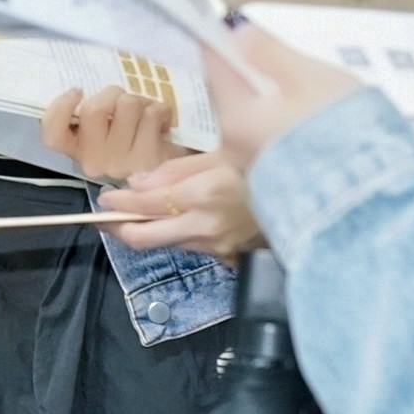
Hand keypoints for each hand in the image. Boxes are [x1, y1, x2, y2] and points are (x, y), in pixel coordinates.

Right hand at [41, 82, 176, 180]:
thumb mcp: (105, 130)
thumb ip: (91, 116)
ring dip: (140, 101)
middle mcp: (94, 162)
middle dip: (113, 93)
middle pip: (94, 108)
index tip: (77, 91)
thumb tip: (87, 92)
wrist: (171, 173)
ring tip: (144, 114)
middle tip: (123, 101)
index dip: (60, 107)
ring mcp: (121, 163)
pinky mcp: (149, 158)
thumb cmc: (132, 141)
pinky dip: (160, 109)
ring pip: (127, 104)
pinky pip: (152, 112)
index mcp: (77, 152)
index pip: (52, 135)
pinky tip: (160, 123)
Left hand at [103, 147, 263, 254]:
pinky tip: (169, 224)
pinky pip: (191, 248)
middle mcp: (207, 226)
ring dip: (144, 233)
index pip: (147, 203)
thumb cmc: (267, 164)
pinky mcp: (228, 258)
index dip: (120, 203)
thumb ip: (177, 170)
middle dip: (117, 229)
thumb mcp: (222, 155)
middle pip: (145, 238)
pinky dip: (174, 237)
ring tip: (129, 218)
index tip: (105, 198)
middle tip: (101, 219)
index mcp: (205, 194)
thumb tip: (138, 182)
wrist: (312, 195)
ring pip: (166, 245)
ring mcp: (218, 246)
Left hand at [195, 23, 366, 178]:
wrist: (369, 192)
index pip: (214, 64)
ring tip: (300, 93)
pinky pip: (265, 140)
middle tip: (276, 60)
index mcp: (235, 115)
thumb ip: (270, 52)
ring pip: (249, 118)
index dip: (222, 40)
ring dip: (266, 100)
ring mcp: (251, 168)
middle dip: (248, 74)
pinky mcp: (273, 181)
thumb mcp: (309, 78)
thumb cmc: (340, 131)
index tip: (232, 25)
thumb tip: (238, 32)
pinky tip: (306, 122)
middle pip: (230, 94)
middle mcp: (232, 146)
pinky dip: (278, 124)